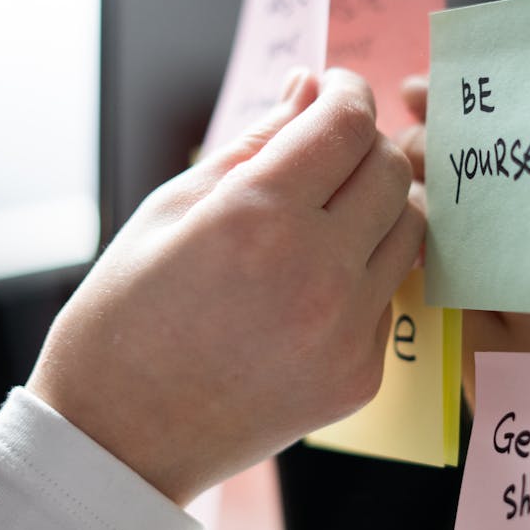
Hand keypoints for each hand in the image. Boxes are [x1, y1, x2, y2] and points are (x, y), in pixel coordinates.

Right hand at [28, 69, 423, 505]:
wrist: (119, 441)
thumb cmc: (124, 318)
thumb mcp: (168, 211)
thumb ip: (251, 143)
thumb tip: (308, 89)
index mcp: (258, 218)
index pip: (346, 124)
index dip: (346, 93)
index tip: (332, 91)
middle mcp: (317, 272)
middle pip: (391, 171)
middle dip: (364, 144)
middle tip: (327, 149)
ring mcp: (346, 331)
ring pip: (410, 231)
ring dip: (379, 205)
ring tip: (328, 213)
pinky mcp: (360, 375)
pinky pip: (390, 294)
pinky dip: (366, 271)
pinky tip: (314, 281)